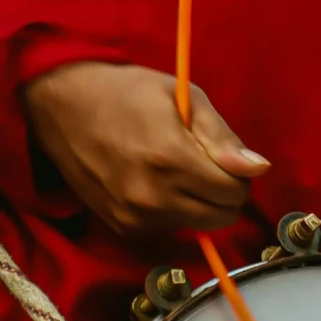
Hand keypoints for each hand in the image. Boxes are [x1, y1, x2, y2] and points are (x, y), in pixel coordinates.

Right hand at [22, 60, 268, 240]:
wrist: (62, 107)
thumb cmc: (126, 92)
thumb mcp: (182, 96)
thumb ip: (221, 135)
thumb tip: (258, 168)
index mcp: (171, 159)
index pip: (233, 191)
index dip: (238, 172)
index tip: (222, 153)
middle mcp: (153, 197)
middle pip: (221, 217)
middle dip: (224, 191)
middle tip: (206, 162)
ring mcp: (135, 217)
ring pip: (198, 225)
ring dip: (199, 202)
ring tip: (175, 167)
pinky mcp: (122, 227)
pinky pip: (170, 227)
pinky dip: (174, 209)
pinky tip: (154, 180)